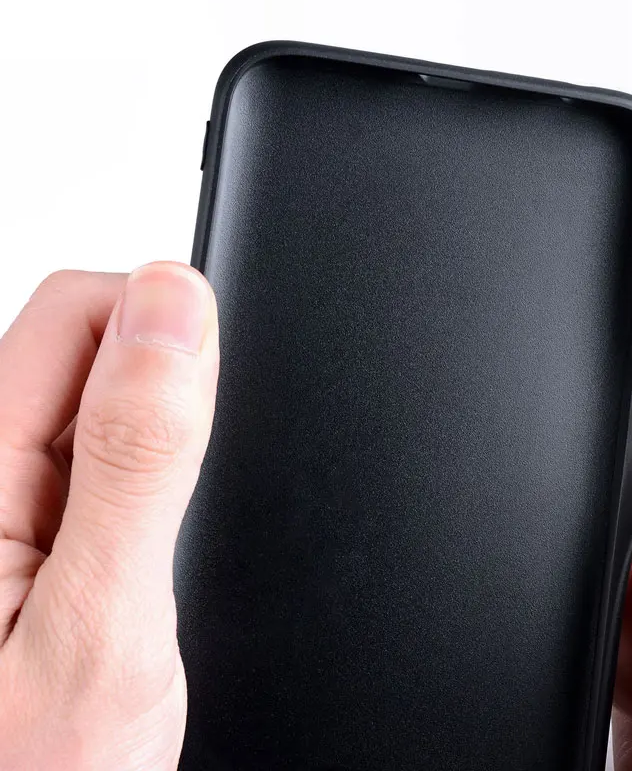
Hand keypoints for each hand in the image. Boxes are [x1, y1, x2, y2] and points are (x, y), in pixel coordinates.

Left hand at [0, 264, 218, 769]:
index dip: (165, 325)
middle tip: (180, 492)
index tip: (208, 399)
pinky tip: (154, 535)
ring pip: (107, 395)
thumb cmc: (38, 769)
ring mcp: (10, 497)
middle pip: (90, 340)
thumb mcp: (105, 617)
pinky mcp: (38, 522)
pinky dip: (156, 468)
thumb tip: (174, 312)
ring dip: (163, 432)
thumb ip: (140, 458)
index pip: (76, 310)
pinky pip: (110, 450)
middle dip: (167, 381)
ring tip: (164, 525)